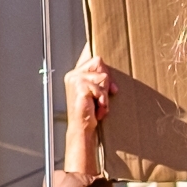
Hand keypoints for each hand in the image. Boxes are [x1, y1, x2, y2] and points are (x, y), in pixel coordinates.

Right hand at [65, 54, 114, 180]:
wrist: (82, 128)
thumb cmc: (89, 113)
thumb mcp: (96, 93)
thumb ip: (101, 81)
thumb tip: (113, 83)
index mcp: (74, 74)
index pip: (91, 58)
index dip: (101, 63)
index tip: (104, 61)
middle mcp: (72, 75)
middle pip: (98, 62)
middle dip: (105, 80)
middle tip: (100, 98)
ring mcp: (75, 79)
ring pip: (103, 76)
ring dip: (104, 94)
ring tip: (97, 105)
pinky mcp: (80, 86)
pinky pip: (101, 89)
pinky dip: (102, 101)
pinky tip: (96, 109)